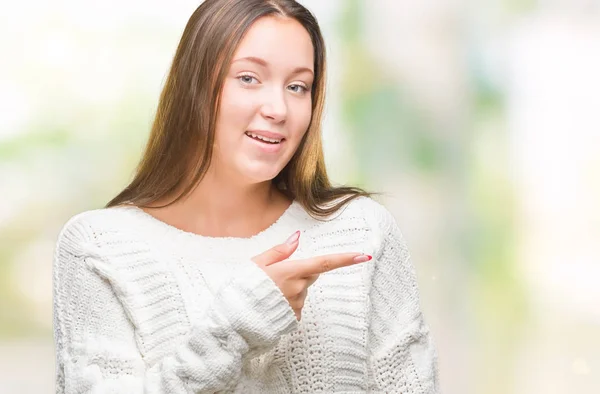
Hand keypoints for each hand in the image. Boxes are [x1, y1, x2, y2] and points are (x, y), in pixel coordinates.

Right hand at [251, 231, 371, 320]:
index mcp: (290, 271)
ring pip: (302, 291)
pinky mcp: (293, 319)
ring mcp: (297, 305)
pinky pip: (296, 306)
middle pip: (310, 275)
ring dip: (291, 289)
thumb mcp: (257, 263)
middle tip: (276, 275)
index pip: (324, 263)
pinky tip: (272, 304)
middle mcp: (298, 289)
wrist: (234, 320)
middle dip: (301, 272)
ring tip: (268, 293)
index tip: (364, 256)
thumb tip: (297, 237)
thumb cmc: (243, 288)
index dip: (346, 259)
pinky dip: (287, 303)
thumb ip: (280, 251)